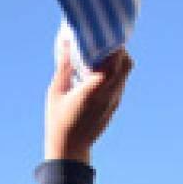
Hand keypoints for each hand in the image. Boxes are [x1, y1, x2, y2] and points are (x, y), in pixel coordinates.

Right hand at [45, 40, 132, 163]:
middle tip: (102, 43)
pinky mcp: (114, 106)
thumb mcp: (56, 91)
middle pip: (126, 63)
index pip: (114, 59)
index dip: (111, 45)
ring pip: (125, 73)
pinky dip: (114, 73)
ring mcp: (114, 100)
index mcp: (94, 88)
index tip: (101, 35)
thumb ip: (64, 66)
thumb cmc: (58, 119)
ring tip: (100, 57)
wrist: (70, 148)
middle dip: (118, 50)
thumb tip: (66, 42)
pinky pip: (120, 83)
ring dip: (117, 62)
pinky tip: (98, 73)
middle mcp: (109, 93)